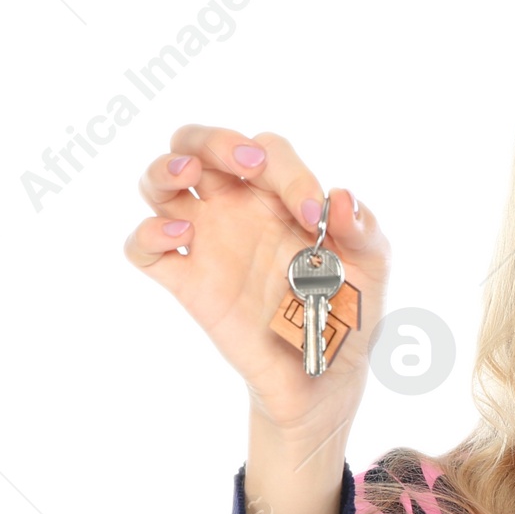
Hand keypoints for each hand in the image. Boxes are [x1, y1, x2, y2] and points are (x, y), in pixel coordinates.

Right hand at [124, 126, 389, 440]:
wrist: (327, 374)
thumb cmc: (349, 311)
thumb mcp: (372, 269)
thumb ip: (365, 230)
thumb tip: (342, 197)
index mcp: (279, 196)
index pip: (267, 153)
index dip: (287, 170)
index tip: (311, 214)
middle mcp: (237, 210)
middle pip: (198, 144)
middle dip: (213, 139)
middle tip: (246, 164)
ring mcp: (208, 243)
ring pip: (159, 183)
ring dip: (165, 168)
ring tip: (189, 174)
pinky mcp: (188, 282)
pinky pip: (142, 249)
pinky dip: (148, 234)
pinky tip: (179, 237)